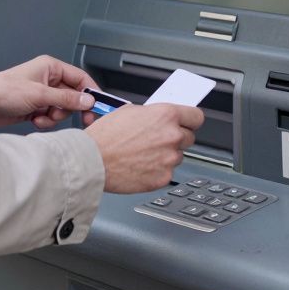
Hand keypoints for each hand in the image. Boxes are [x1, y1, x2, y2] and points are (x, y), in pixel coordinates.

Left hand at [0, 55, 96, 128]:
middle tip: (82, 120)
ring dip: (55, 116)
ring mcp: (42, 94)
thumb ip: (66, 99)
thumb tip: (88, 101)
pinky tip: (34, 120)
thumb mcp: (40, 95)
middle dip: (70, 109)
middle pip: (73, 96)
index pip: (80, 78)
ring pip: (62, 109)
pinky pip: (51, 117)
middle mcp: (48, 80)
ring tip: (42, 116)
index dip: (90, 92)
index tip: (98, 107)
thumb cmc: (3, 91)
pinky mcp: (35, 108)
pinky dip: (46, 121)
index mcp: (51, 68)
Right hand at [84, 104, 204, 193]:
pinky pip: (167, 172)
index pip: (196, 116)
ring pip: (177, 156)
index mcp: (165, 116)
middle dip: (176, 138)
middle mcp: (172, 136)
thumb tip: (160, 118)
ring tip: (144, 154)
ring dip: (166, 155)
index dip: (190, 120)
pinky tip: (141, 166)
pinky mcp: (163, 178)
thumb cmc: (105, 136)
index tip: (188, 123)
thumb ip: (152, 114)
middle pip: (189, 138)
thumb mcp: (129, 112)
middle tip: (158, 140)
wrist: (92, 160)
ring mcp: (169, 159)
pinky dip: (157, 170)